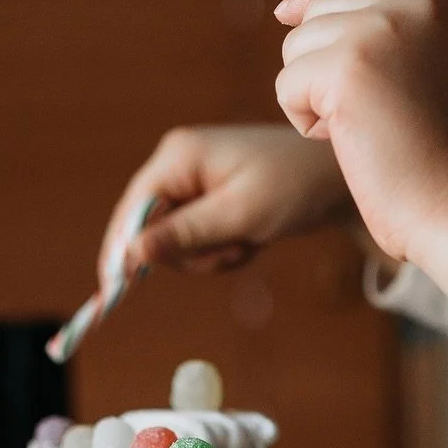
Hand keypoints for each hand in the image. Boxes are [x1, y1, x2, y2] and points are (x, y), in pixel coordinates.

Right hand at [99, 124, 354, 282]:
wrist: (334, 178)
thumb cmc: (292, 188)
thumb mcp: (240, 217)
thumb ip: (186, 235)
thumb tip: (132, 254)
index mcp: (179, 156)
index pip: (133, 208)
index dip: (121, 250)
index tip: (112, 292)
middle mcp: (179, 165)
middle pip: (154, 231)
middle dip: (193, 254)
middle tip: (234, 250)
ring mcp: (193, 183)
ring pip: (180, 244)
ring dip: (214, 256)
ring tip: (250, 240)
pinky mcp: (208, 201)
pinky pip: (201, 243)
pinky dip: (225, 251)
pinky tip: (253, 239)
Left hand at [275, 0, 447, 323]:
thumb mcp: (435, 87)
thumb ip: (394, 53)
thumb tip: (320, 32)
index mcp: (438, 8)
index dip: (313, 5)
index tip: (286, 16)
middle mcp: (410, 6)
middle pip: (317, 14)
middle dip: (319, 71)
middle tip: (363, 125)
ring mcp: (378, 31)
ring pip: (296, 51)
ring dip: (315, 102)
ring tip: (367, 139)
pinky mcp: (346, 67)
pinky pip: (287, 87)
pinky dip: (306, 125)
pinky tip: (352, 148)